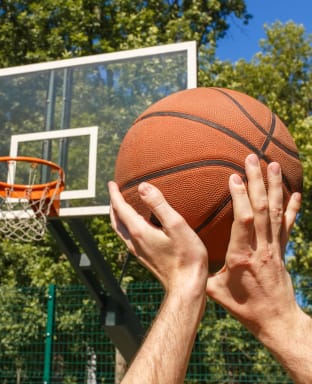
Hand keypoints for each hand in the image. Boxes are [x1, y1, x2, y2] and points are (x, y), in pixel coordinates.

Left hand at [109, 180, 208, 382]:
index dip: (114, 194)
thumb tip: (142, 187)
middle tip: (114, 192)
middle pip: (116, 220)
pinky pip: (128, 237)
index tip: (111, 183)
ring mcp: (138, 251)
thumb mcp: (176, 225)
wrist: (187, 287)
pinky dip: (126, 226)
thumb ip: (159, 204)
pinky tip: (137, 226)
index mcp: (139, 231)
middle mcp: (134, 242)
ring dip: (118, 216)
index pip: (120, 209)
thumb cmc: (186, 257)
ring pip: (120, 230)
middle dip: (113, 205)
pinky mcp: (145, 258)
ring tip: (121, 207)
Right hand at [207, 154, 301, 336]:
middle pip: (262, 209)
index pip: (244, 221)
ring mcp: (275, 248)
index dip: (241, 197)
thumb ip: (202, 272)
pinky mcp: (282, 251)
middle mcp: (261, 248)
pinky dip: (292, 207)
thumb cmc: (244, 308)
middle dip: (258, 181)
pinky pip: (288, 225)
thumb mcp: (216, 292)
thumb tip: (184, 257)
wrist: (277, 321)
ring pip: (276, 212)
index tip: (235, 177)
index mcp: (241, 256)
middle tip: (253, 159)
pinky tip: (295, 192)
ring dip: (275, 187)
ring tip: (274, 165)